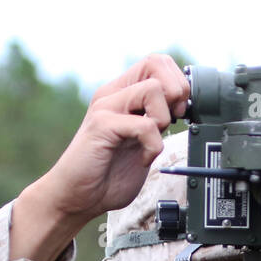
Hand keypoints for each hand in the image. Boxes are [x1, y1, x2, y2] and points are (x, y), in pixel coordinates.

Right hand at [11, 54, 189, 260]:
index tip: (178, 112)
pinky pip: (145, 124)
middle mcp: (113, 95)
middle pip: (156, 62)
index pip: (157, 62)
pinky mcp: (102, 125)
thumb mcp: (142, 142)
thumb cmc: (107, 174)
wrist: (76, 198)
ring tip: (151, 141)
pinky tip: (142, 160)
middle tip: (170, 121)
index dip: (177, 82)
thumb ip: (156, 122)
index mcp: (123, 94)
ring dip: (162, 119)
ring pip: (153, 89)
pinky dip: (152, 146)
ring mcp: (106, 107)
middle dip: (176, 92)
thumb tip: (184, 107)